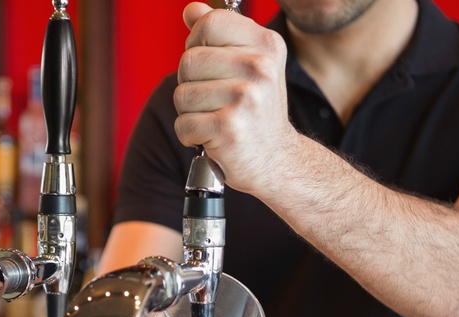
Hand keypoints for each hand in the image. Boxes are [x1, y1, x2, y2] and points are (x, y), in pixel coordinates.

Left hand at [175, 2, 294, 194]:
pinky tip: (211, 137)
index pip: (208, 23)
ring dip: (190, 112)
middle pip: (189, 60)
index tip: (207, 63)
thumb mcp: (248, 65)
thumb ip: (220, 34)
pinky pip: (183, 124)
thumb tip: (192, 10)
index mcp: (267, 45)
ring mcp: (246, 99)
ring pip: (182, 94)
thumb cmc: (256, 111)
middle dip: (190, 83)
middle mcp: (260, 68)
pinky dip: (190, 136)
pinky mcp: (229, 129)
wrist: (276, 160)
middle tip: (213, 100)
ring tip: (214, 119)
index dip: (196, 43)